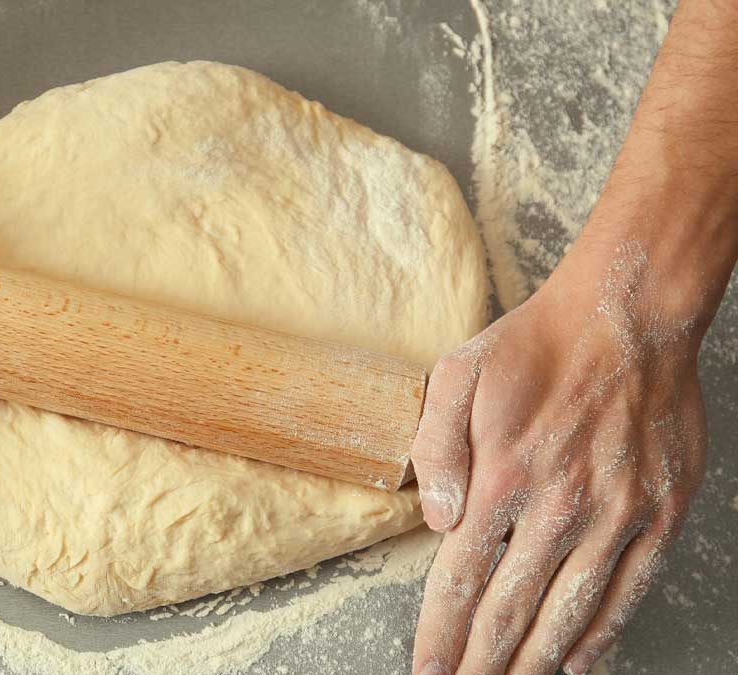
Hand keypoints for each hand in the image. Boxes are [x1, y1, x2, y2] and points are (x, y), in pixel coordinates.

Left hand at [408, 236, 707, 673]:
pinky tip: (577, 663)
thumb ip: (436, 447)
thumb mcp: (456, 374)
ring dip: (535, 661)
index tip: (426, 671)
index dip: (441, 633)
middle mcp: (559, 505)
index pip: (461, 579)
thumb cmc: (533, 344)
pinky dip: (600, 634)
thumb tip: (437, 520)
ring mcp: (616, 513)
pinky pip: (628, 590)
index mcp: (502, 475)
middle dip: (480, 662)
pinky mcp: (660, 512)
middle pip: (511, 609)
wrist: (626, 314)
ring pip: (569, 612)